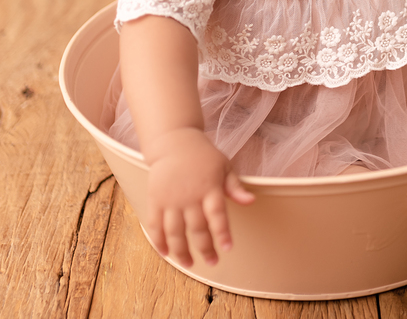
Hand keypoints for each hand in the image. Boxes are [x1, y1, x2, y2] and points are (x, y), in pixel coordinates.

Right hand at [143, 128, 254, 266]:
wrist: (173, 142)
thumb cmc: (203, 155)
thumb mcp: (224, 166)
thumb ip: (235, 187)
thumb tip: (251, 201)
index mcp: (209, 187)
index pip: (217, 214)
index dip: (222, 233)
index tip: (226, 248)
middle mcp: (189, 195)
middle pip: (197, 228)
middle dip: (205, 249)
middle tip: (212, 262)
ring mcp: (170, 199)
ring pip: (175, 232)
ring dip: (181, 251)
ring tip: (189, 264)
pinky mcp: (155, 199)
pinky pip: (155, 225)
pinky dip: (159, 241)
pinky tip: (165, 252)